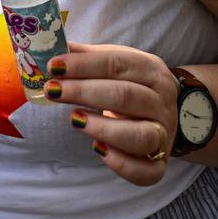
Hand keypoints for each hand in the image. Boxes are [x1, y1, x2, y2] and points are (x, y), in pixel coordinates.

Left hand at [45, 43, 177, 186]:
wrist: (165, 113)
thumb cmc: (131, 84)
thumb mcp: (116, 63)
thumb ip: (87, 56)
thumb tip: (54, 47)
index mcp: (152, 71)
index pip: (118, 63)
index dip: (84, 64)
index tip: (53, 67)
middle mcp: (162, 102)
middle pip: (126, 96)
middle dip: (84, 92)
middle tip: (53, 91)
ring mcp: (164, 134)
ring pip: (140, 135)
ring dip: (104, 128)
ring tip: (74, 120)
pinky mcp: (160, 163)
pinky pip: (147, 171)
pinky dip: (122, 164)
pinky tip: (97, 150)